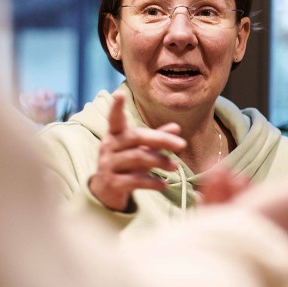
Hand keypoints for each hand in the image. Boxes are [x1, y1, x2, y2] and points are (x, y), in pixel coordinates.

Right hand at [88, 92, 184, 210]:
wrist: (106, 192)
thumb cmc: (126, 165)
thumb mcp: (140, 150)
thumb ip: (156, 139)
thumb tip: (177, 127)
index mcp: (115, 135)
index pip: (114, 119)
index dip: (116, 108)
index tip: (119, 94)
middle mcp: (109, 147)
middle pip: (136, 137)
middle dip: (161, 139)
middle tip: (182, 144)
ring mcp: (108, 165)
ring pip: (137, 158)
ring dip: (160, 161)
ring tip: (176, 166)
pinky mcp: (112, 184)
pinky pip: (135, 181)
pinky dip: (152, 182)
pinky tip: (164, 184)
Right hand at [199, 155, 287, 264]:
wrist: (228, 245)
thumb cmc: (273, 220)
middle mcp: (277, 251)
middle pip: (277, 224)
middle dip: (263, 194)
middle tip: (252, 182)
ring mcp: (248, 249)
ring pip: (246, 216)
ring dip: (236, 189)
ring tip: (231, 175)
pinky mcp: (220, 244)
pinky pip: (221, 217)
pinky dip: (218, 194)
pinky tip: (217, 175)